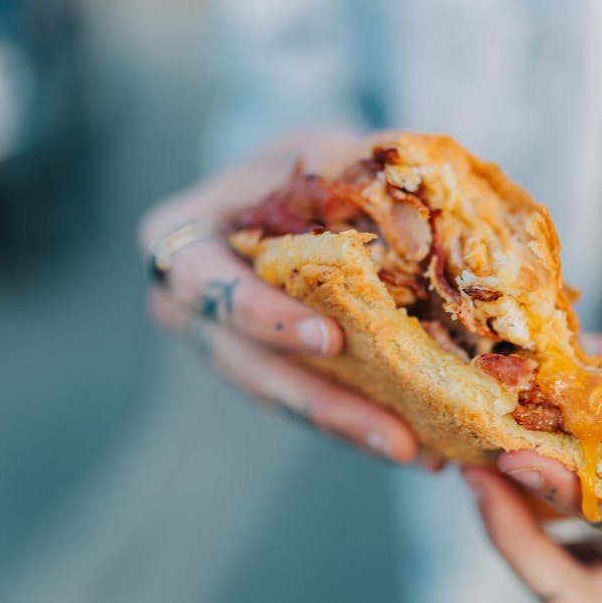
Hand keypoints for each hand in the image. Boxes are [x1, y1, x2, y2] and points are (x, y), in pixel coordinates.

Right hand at [138, 130, 419, 463]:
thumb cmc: (295, 162)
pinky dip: (358, 422)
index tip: (330, 339)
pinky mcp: (267, 368)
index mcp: (180, 243)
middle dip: (325, 405)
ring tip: (420, 455)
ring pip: (283, 398)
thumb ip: (340, 165)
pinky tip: (418, 445)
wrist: (290, 188)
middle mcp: (192, 308)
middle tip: (396, 436)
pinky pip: (308, 401)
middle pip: (249, 367)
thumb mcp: (308, 146)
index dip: (265, 317)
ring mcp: (228, 346)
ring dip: (351, 429)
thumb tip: (411, 188)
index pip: (208, 286)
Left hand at [463, 329, 601, 602]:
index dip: (577, 499)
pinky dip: (540, 508)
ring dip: (519, 527)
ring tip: (478, 466)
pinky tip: (511, 459)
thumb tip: (562, 365)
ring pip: (573, 581)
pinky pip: (578, 547)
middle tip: (479, 477)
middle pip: (590, 599)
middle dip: (523, 545)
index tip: (520, 454)